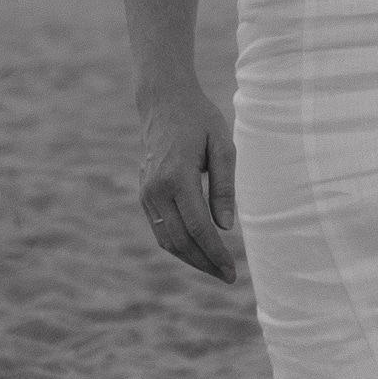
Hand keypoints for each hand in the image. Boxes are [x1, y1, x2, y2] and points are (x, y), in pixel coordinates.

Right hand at [137, 90, 242, 286]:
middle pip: (181, 240)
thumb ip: (224, 187)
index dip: (216, 254)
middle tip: (228, 277)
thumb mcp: (222, 146)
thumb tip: (226, 227)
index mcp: (177, 177)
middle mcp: (157, 190)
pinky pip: (160, 229)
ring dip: (191, 259)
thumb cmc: (199, 120)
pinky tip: (198, 250)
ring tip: (215, 269)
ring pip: (167, 240)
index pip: (199, 228)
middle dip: (205, 263)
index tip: (233, 271)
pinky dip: (178, 245)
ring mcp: (146, 193)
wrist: (163, 101)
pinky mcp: (144, 193)